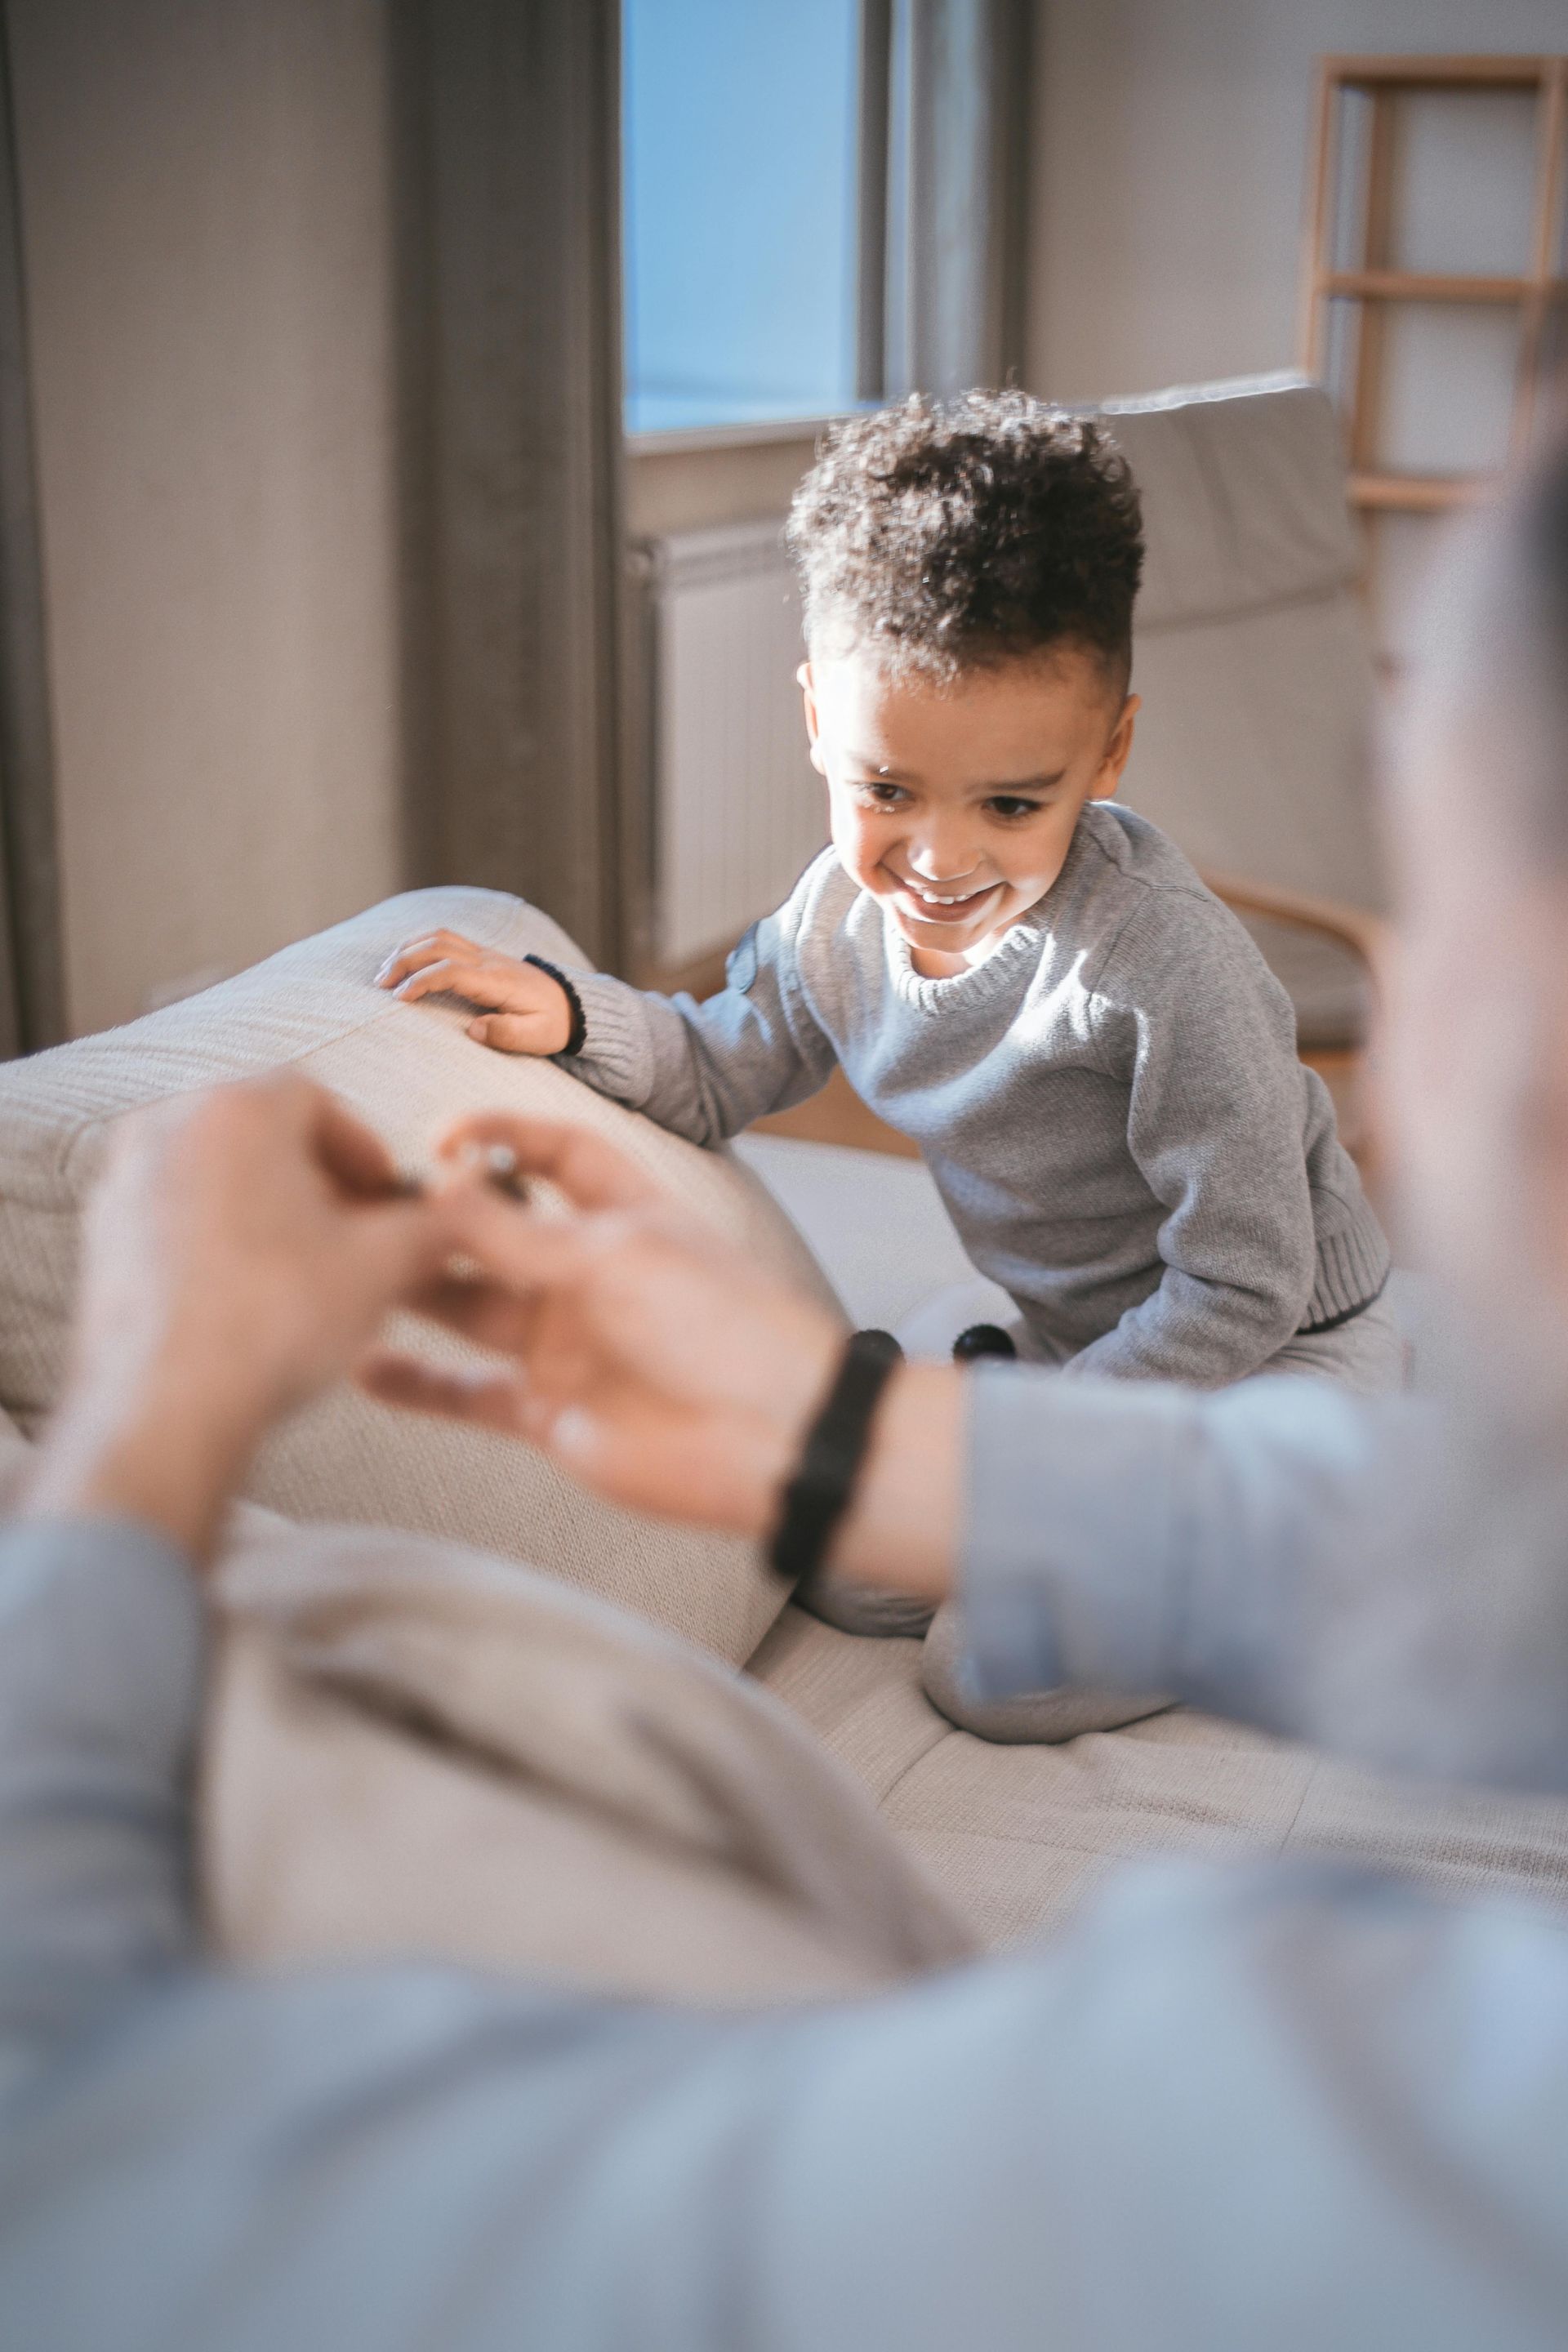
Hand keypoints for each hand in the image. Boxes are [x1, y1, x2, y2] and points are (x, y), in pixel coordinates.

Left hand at [24, 1075, 472, 1560]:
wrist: (167, 1411)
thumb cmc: (270, 1325)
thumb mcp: (382, 1267)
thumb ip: (433, 1226)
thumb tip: (462, 1219)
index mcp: (238, 1110)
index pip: (319, 1100)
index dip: (366, 1150)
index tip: (389, 1196)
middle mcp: (169, 1127)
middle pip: (263, 1133)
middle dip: (317, 1179)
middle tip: (357, 1233)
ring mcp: (124, 1179)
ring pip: (218, 1173)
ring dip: (268, 1208)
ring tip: (308, 1269)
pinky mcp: (101, 1235)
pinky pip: (177, 1214)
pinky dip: (218, 1237)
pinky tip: (251, 1294)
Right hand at [363, 1115, 840, 1531]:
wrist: (776, 1440)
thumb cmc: (721, 1326)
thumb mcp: (612, 1258)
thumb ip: (519, 1232)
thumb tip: (439, 1187)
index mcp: (622, 1216)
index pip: (555, 1154)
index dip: (500, 1136)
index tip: (438, 1140)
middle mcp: (587, 1274)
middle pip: (494, 1232)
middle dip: (434, 1217)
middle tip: (363, 1206)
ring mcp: (565, 1344)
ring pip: (468, 1307)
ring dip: (414, 1289)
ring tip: (349, 1271)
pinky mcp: (548, 1413)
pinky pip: (468, 1394)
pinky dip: (418, 1385)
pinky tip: (362, 1366)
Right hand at [376, 931, 573, 1054]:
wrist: (571, 1004)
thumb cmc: (552, 1024)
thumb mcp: (537, 1037)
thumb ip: (507, 1034)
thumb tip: (474, 1029)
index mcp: (497, 981)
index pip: (450, 971)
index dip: (421, 981)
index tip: (399, 999)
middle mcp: (488, 960)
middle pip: (438, 946)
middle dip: (403, 961)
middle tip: (379, 984)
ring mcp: (485, 953)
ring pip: (439, 936)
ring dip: (408, 949)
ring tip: (384, 971)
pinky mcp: (482, 955)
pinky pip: (446, 939)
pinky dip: (420, 944)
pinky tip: (404, 959)